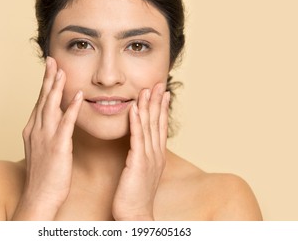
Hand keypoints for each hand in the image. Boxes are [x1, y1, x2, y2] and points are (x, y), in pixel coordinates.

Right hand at [12, 57, 82, 219]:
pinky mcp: (57, 147)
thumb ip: (47, 132)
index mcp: (33, 129)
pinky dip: (72, 108)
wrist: (39, 197)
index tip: (50, 68)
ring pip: (51, 106)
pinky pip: (65, 123)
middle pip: (43, 99)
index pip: (40, 101)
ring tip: (61, 70)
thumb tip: (56, 120)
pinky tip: (78, 96)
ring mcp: (45, 138)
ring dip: (57, 87)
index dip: (45, 83)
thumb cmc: (44, 175)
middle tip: (52, 60)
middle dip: (48, 78)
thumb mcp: (42, 148)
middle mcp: (36, 130)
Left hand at [112, 83, 169, 219]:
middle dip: (158, 102)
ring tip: (148, 89)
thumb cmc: (135, 195)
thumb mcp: (142, 171)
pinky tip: (135, 109)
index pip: (160, 127)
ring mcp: (149, 158)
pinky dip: (136, 122)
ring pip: (149, 127)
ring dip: (148, 107)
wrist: (136, 215)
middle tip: (160, 83)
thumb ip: (142, 155)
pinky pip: (137, 139)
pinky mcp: (138, 163)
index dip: (162, 108)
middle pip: (158, 123)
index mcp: (157, 155)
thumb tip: (140, 145)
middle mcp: (156, 154)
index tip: (162, 92)